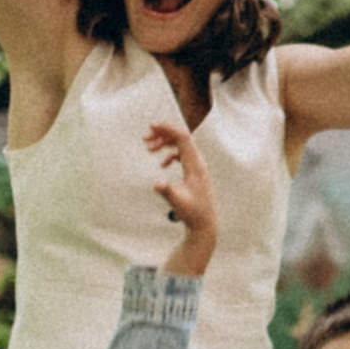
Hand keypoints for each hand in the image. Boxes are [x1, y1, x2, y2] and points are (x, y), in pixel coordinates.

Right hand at [144, 117, 218, 276]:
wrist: (204, 223)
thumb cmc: (192, 213)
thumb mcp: (177, 202)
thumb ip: (167, 191)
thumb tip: (156, 184)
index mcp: (195, 165)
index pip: (183, 138)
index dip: (168, 129)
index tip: (151, 125)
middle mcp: (198, 162)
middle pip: (181, 138)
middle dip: (163, 134)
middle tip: (145, 138)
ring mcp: (197, 166)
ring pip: (181, 145)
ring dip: (164, 143)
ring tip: (148, 147)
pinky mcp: (195, 172)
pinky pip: (182, 154)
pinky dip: (170, 154)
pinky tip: (161, 164)